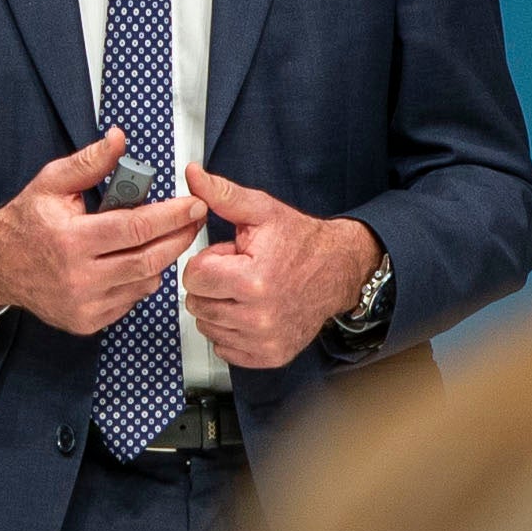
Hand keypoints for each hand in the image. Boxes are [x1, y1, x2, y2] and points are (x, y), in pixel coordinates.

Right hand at [0, 129, 208, 336]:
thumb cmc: (26, 221)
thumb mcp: (51, 183)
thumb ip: (89, 162)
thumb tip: (119, 140)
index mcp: (70, 239)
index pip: (136, 228)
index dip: (171, 215)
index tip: (194, 204)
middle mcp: (79, 277)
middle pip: (149, 259)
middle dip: (179, 237)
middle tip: (193, 219)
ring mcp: (84, 304)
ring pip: (144, 282)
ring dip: (160, 259)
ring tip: (161, 238)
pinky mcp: (87, 321)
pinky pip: (130, 300)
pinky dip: (139, 280)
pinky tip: (131, 262)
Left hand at [183, 171, 380, 370]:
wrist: (339, 270)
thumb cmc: (300, 242)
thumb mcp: (261, 211)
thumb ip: (222, 195)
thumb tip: (192, 175)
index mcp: (253, 280)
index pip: (193, 277)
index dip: (207, 261)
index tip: (229, 257)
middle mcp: (259, 316)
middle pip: (197, 304)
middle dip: (211, 285)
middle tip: (240, 272)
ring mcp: (265, 340)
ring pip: (207, 326)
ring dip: (219, 308)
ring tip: (247, 291)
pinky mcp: (270, 355)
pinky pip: (225, 348)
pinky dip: (231, 331)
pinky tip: (250, 311)